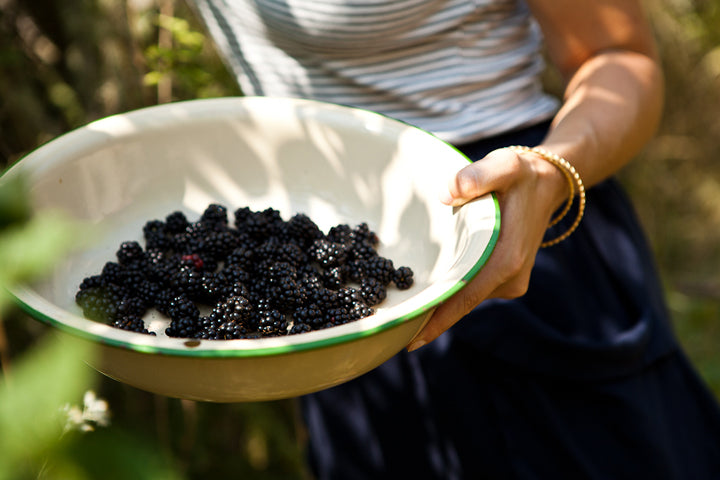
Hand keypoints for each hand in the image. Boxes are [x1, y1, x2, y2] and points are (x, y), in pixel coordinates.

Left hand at [406, 147, 568, 350]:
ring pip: (466, 297)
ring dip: (439, 301)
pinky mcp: (505, 279)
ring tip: (402, 306)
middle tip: (391, 328)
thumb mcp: (504, 164)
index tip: (410, 341)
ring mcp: (509, 282)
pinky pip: (472, 289)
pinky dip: (452, 290)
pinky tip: (428, 288)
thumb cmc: (522, 175)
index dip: (437, 320)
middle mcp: (509, 278)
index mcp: (506, 259)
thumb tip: (448, 192)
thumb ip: (478, 175)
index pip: (465, 298)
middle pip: (461, 303)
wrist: (549, 184)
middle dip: (428, 315)